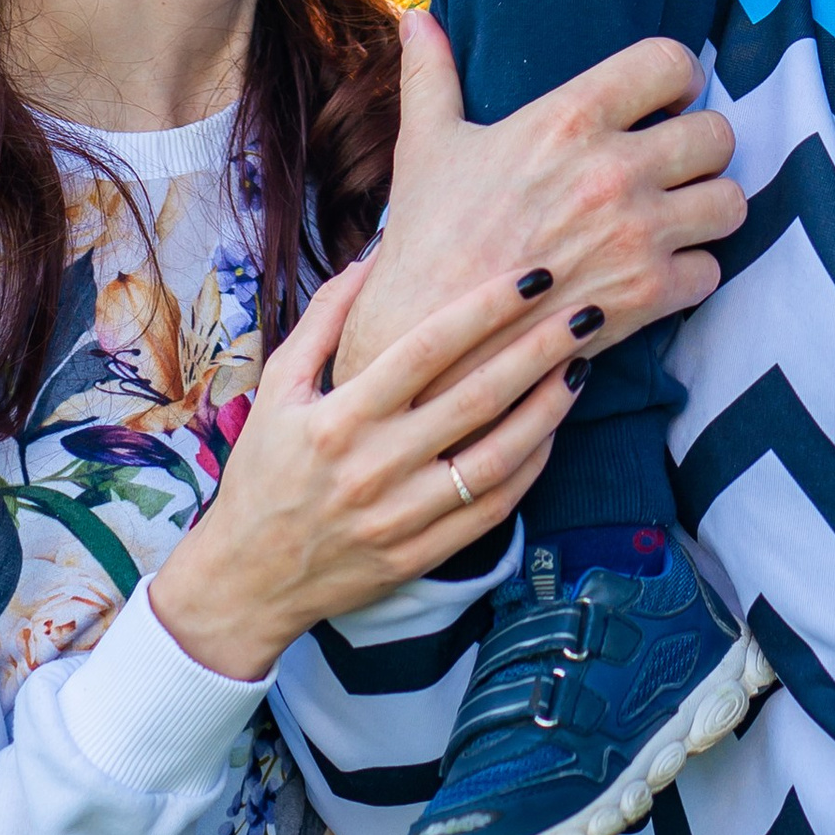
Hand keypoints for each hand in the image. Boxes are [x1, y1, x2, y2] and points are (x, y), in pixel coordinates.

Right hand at [149, 258, 584, 680]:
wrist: (248, 580)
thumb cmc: (264, 472)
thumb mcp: (277, 388)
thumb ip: (325, 319)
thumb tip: (374, 254)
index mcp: (340, 417)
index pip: (428, 347)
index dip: (487, 307)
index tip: (535, 275)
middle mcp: (375, 466)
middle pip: (477, 397)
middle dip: (539, 347)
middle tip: (586, 309)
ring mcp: (402, 517)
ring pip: (497, 457)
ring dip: (549, 408)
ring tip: (582, 364)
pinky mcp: (421, 556)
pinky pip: (493, 508)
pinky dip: (531, 467)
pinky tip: (553, 429)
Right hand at [333, 8, 745, 393]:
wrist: (427, 337)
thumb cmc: (426, 238)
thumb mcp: (427, 145)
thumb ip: (431, 74)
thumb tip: (414, 16)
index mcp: (570, 118)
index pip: (671, 62)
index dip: (678, 78)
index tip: (665, 99)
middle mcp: (615, 169)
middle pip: (718, 134)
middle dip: (699, 148)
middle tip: (671, 165)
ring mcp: (638, 234)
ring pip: (731, 202)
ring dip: (707, 209)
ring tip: (674, 216)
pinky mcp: (648, 295)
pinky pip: (712, 270)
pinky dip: (690, 273)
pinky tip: (656, 271)